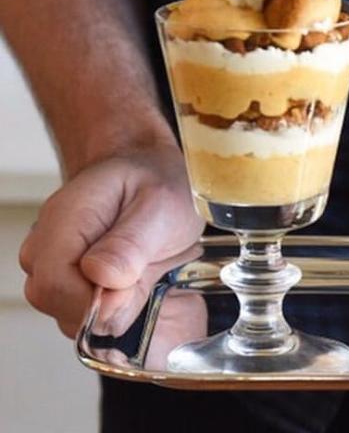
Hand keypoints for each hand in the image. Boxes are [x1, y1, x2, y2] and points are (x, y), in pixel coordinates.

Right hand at [19, 144, 204, 337]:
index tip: (135, 289)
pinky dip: (118, 306)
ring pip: (73, 315)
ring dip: (118, 306)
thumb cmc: (156, 182)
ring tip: (146, 268)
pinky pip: (86, 313)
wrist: (152, 172)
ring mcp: (53, 265)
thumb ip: (132, 245)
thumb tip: (103, 282)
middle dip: (111, 305)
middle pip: (59, 305)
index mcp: (65, 219)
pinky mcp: (68, 281)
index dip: (96, 302)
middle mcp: (47, 245)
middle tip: (149, 271)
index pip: (54, 285)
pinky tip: (138, 280)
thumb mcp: (161, 205)